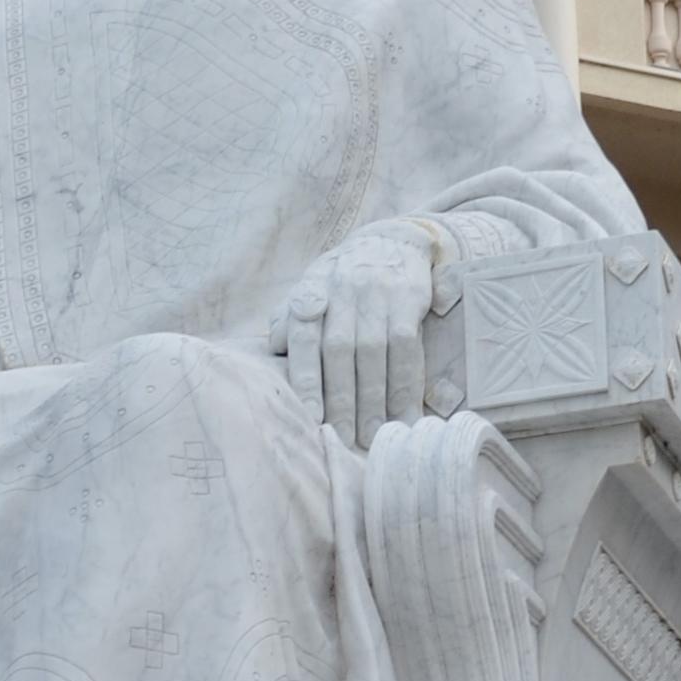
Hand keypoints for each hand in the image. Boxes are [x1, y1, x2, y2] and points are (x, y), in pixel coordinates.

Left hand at [273, 218, 442, 450]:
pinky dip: (405, 384)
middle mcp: (341, 289)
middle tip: (344, 438)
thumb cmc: (341, 281)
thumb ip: (289, 321)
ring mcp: (376, 292)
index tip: (311, 416)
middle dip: (341, 399)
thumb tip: (273, 353)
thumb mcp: (310, 291)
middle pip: (339, 350)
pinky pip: (407, 348)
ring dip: (373, 399)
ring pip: (373, 352)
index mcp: (311, 290)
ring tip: (371, 434)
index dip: (306, 378)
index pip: (303, 336)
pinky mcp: (408, 298)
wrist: (391, 242)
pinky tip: (403, 412)